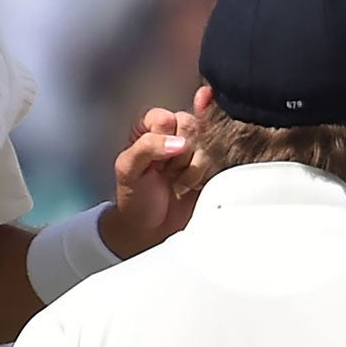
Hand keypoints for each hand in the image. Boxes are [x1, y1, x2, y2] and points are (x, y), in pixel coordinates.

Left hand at [101, 104, 204, 257]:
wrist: (153, 228)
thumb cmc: (135, 197)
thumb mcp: (128, 170)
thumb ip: (146, 147)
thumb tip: (178, 141)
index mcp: (149, 126)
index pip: (165, 118)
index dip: (163, 141)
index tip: (155, 161)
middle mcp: (173, 131)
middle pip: (190, 126)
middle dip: (179, 156)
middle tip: (165, 172)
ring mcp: (195, 146)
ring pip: (206, 144)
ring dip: (191, 170)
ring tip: (176, 181)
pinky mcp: (211, 162)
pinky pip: (218, 160)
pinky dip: (203, 177)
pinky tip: (190, 185)